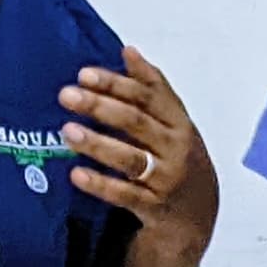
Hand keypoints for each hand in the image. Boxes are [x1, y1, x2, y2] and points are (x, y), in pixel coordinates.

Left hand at [59, 47, 216, 241]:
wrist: (199, 216)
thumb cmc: (179, 160)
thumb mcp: (174, 123)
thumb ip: (153, 88)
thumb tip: (129, 50)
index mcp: (179, 123)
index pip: (147, 96)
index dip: (115, 83)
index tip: (84, 74)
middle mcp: (176, 148)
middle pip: (136, 122)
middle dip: (100, 106)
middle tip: (66, 95)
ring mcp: (167, 179)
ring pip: (130, 158)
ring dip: (98, 143)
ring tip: (68, 131)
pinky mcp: (155, 207)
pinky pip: (125, 195)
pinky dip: (101, 184)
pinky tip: (76, 174)